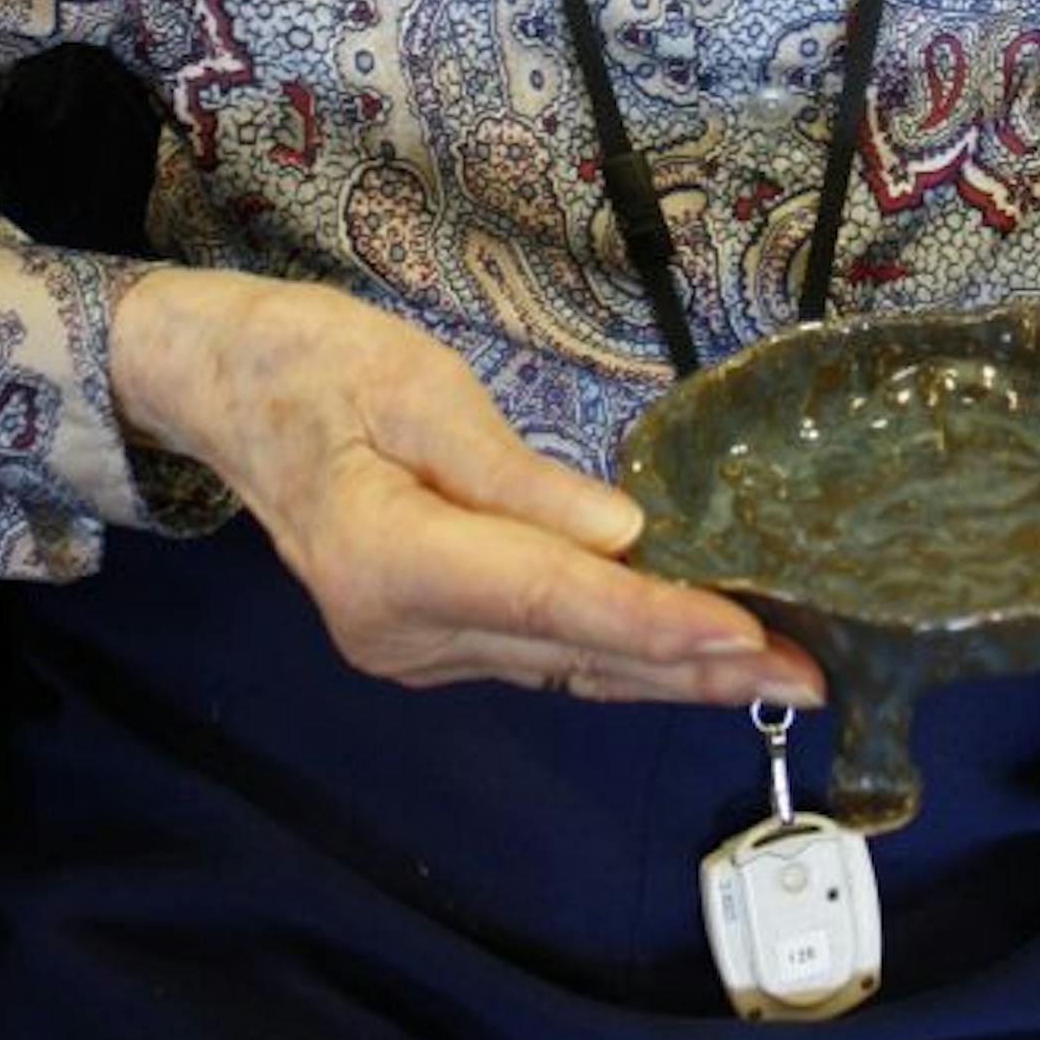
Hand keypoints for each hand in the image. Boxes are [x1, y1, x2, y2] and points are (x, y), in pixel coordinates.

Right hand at [109, 266, 820, 707]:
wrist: (225, 387)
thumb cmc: (313, 364)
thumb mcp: (414, 388)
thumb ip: (516, 477)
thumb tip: (623, 538)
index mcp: (387, 564)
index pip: (552, 602)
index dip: (655, 621)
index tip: (748, 635)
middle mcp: (398, 633)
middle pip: (573, 651)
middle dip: (696, 664)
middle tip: (814, 675)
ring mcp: (409, 650)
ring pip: (565, 664)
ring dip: (672, 669)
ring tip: (780, 670)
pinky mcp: (424, 641)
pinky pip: (541, 651)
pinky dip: (620, 649)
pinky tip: (690, 652)